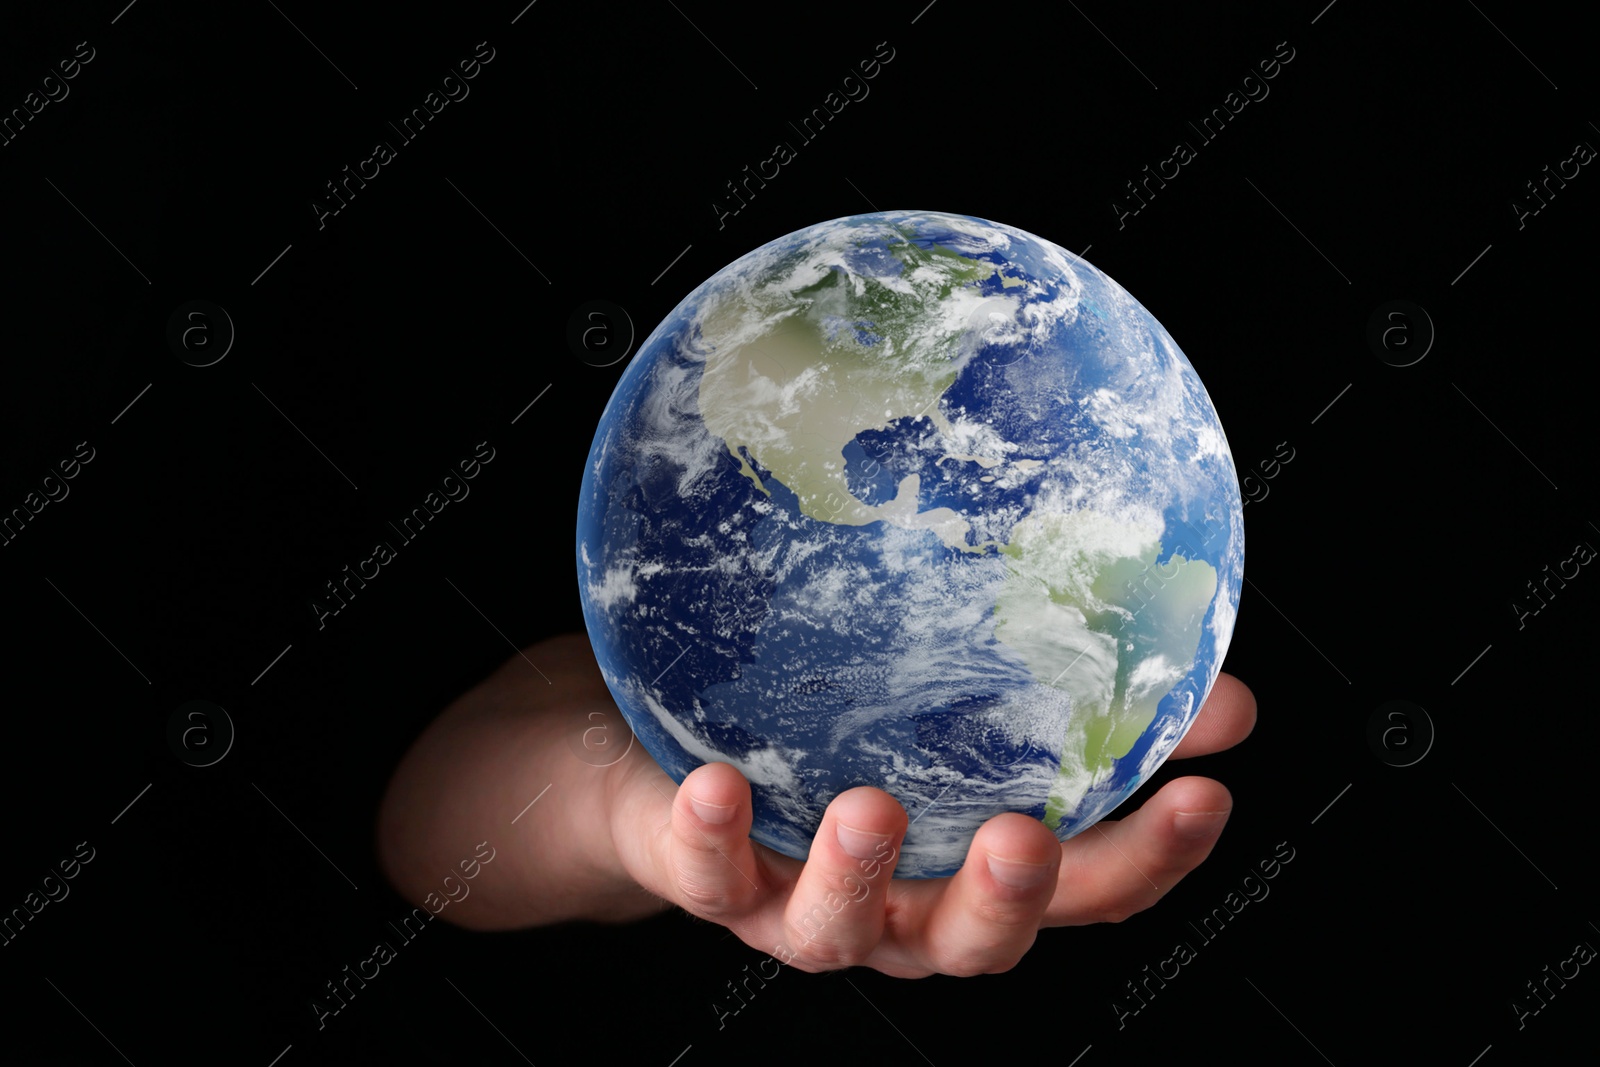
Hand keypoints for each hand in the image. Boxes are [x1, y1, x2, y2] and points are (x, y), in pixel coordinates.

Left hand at [604, 672, 1255, 976]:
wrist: (679, 771)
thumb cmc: (845, 749)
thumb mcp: (969, 731)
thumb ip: (1087, 715)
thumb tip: (1220, 692)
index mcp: (978, 873)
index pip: (1088, 888)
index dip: (1151, 855)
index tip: (1202, 795)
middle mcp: (901, 910)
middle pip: (970, 938)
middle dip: (1004, 900)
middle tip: (1025, 840)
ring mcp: (803, 904)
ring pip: (837, 927)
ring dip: (857, 875)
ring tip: (870, 810)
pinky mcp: (712, 876)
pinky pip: (708, 876)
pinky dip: (713, 835)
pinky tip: (717, 785)